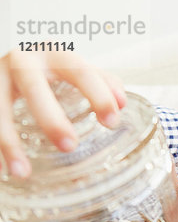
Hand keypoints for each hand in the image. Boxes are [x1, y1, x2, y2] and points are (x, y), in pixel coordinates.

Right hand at [0, 49, 126, 177]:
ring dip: (9, 141)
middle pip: (35, 87)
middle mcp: (24, 61)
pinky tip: (1, 168)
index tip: (111, 122)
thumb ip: (101, 82)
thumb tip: (121, 103)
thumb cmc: (49, 64)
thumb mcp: (75, 67)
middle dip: (51, 118)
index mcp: (55, 55)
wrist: (12, 49)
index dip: (98, 95)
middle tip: (69, 146)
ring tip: (22, 172)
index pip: (81, 72)